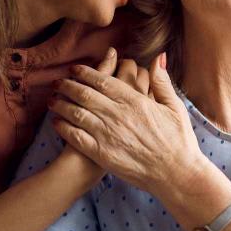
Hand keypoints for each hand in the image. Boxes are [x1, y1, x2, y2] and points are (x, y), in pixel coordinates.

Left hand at [48, 52, 206, 197]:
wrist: (176, 173)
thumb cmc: (178, 140)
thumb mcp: (175, 106)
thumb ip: (162, 81)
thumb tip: (158, 57)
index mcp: (135, 100)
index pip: (103, 81)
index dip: (85, 73)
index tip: (75, 69)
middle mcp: (118, 115)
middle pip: (84, 94)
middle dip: (67, 85)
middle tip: (57, 82)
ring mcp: (108, 134)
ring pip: (76, 113)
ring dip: (61, 104)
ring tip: (52, 99)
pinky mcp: (102, 154)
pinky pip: (76, 137)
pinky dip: (63, 127)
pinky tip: (56, 122)